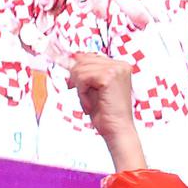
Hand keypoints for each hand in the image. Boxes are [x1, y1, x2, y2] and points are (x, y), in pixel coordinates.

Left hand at [69, 53, 145, 169]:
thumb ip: (87, 72)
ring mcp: (115, 69)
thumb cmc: (107, 113)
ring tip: (89, 103)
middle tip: (83, 97)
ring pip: (80, 68)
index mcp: (120, 66)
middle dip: (77, 79)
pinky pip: (82, 77)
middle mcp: (120, 65)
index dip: (78, 70)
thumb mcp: (95, 87)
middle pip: (83, 60)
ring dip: (80, 88)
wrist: (117, 131)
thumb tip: (67, 59)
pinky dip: (81, 93)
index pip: (89, 56)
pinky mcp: (108, 76)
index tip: (73, 84)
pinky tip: (89, 105)